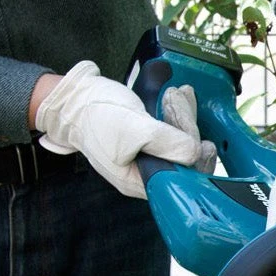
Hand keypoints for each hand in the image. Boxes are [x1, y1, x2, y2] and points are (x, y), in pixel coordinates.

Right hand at [32, 61, 206, 198]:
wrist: (72, 98)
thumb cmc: (95, 115)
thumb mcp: (135, 128)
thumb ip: (167, 143)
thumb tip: (195, 154)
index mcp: (139, 181)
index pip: (180, 181)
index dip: (196, 163)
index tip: (203, 142)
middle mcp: (146, 172)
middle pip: (184, 160)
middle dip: (186, 128)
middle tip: (177, 100)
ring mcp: (148, 154)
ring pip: (180, 141)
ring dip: (182, 115)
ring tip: (176, 94)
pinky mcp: (149, 137)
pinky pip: (171, 129)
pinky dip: (176, 111)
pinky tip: (176, 96)